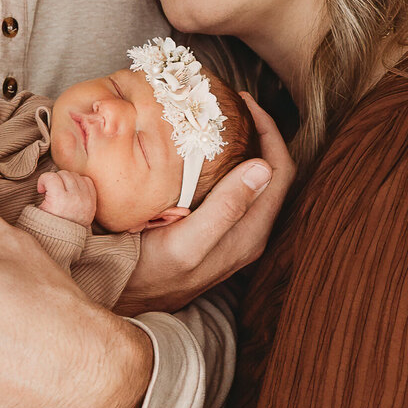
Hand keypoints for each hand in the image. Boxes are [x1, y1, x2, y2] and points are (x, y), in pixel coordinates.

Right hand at [37, 169, 96, 226]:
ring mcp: (86, 199)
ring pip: (75, 175)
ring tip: (61, 190)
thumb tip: (43, 181)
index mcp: (59, 200)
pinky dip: (78, 182)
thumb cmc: (49, 224)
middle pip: (63, 174)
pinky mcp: (92, 201)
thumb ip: (41, 193)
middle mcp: (75, 198)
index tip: (41, 190)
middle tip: (51, 190)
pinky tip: (72, 190)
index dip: (43, 180)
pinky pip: (87, 180)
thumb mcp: (39, 211)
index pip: (51, 176)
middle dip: (54, 179)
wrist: (66, 240)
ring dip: (66, 180)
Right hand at [118, 93, 294, 315]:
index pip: (279, 170)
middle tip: (232, 103)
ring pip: (257, 180)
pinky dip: (232, 164)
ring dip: (247, 147)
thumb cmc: (149, 275)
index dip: (269, 130)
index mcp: (250, 232)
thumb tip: (262, 167)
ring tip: (222, 119)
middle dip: (260, 132)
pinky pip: (240, 190)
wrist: (128, 305)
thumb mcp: (186, 244)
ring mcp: (237, 235)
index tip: (242, 101)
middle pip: (273, 172)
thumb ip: (226, 210)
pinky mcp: (220, 235)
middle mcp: (251, 234)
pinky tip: (207, 152)